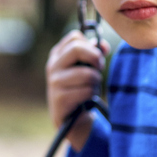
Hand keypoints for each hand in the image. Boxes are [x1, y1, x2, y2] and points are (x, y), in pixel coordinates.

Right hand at [46, 30, 108, 151]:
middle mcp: (52, 66)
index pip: (74, 37)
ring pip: (87, 73)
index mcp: (57, 55)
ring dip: (96, 82)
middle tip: (99, 69)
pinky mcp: (59, 99)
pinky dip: (92, 95)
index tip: (97, 57)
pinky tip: (87, 100)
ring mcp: (54, 82)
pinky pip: (86, 91)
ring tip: (92, 88)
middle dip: (96, 59)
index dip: (91, 45)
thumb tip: (103, 46)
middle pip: (77, 49)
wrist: (71, 119)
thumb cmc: (80, 88)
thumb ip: (95, 53)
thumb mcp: (86, 68)